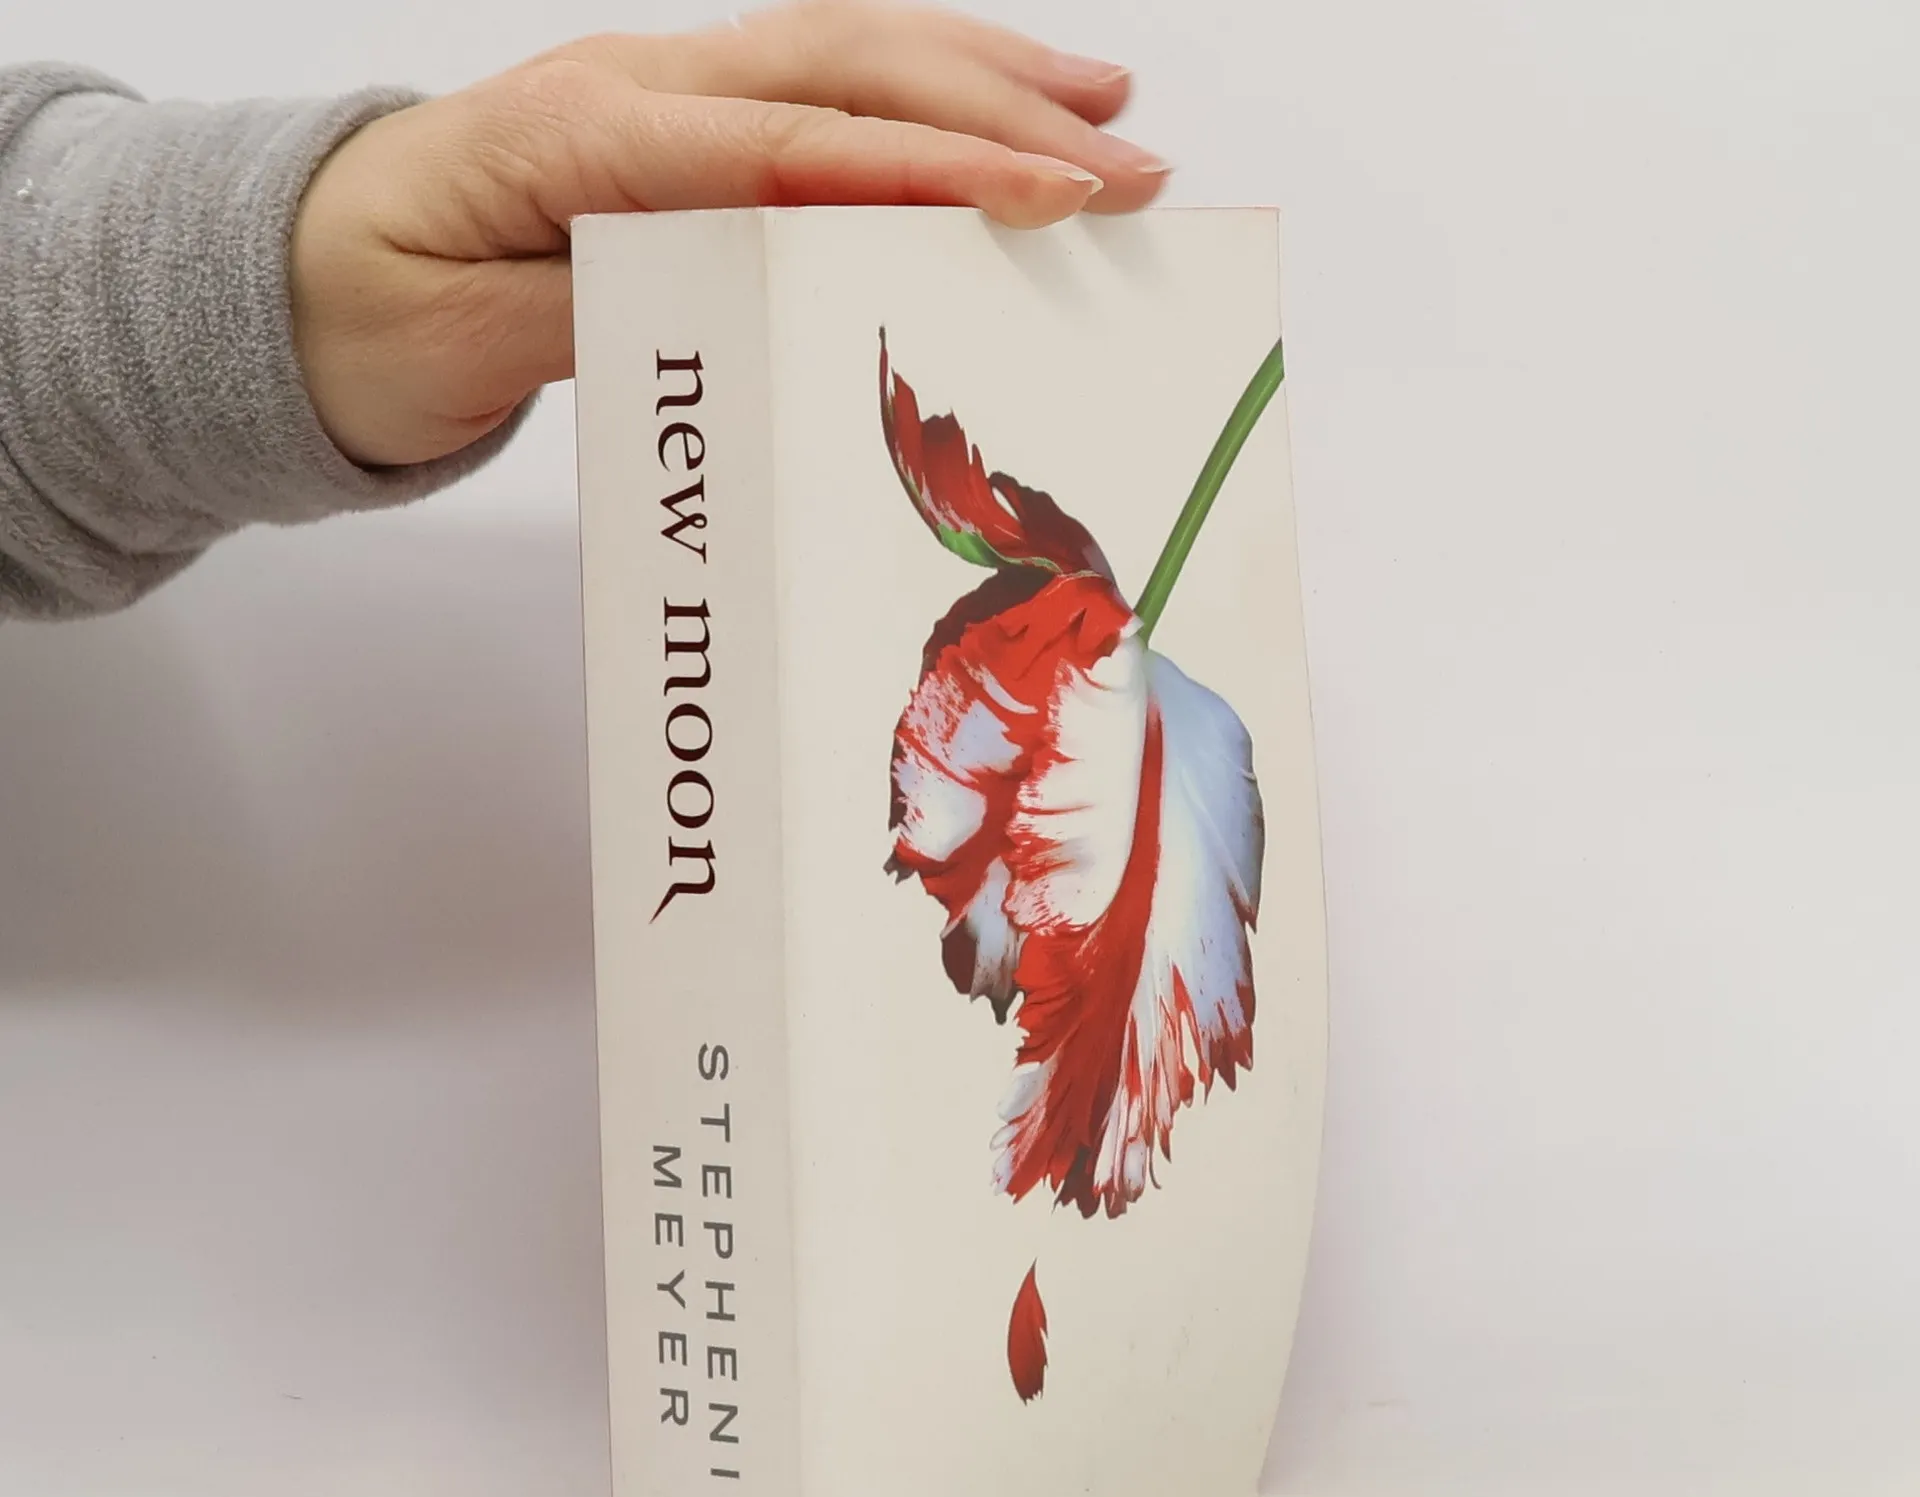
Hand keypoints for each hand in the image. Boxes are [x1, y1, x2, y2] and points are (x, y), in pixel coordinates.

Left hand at [289, 2, 1167, 468]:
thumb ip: (610, 305)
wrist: (291, 281)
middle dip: (1001, 111)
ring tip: (1104, 115)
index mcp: (588, 134)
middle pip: (849, 70)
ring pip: (849, 60)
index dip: (928, 168)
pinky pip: (821, 99)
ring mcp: (663, 95)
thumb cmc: (367, 314)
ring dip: (985, 82)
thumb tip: (743, 292)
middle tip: (1128, 166)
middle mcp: (639, 88)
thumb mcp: (470, 339)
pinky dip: (919, 105)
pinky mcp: (682, 130)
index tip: (1046, 198)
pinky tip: (990, 114)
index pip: (793, 143)